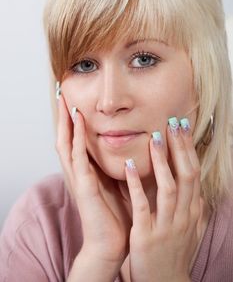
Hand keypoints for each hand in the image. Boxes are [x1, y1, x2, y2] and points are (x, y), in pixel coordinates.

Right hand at [56, 94, 130, 264]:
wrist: (111, 243)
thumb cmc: (116, 213)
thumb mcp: (117, 182)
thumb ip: (117, 164)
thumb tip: (130, 145)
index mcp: (85, 172)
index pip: (74, 140)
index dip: (72, 120)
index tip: (74, 99)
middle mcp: (78, 173)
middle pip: (65, 138)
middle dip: (63, 116)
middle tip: (62, 92)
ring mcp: (78, 179)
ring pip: (66, 144)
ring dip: (65, 122)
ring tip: (66, 101)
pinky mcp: (84, 187)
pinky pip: (78, 158)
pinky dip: (76, 138)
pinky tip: (78, 122)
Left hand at [125, 118, 202, 281]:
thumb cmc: (172, 251)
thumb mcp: (187, 227)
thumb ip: (190, 206)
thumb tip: (193, 187)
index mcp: (191, 210)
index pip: (193, 173)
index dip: (188, 149)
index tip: (182, 126)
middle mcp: (184, 215)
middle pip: (186, 175)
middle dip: (181, 147)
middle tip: (174, 122)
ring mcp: (166, 225)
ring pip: (168, 187)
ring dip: (162, 161)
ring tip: (155, 137)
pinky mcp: (146, 235)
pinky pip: (142, 206)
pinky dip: (136, 184)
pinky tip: (129, 166)